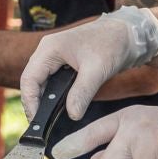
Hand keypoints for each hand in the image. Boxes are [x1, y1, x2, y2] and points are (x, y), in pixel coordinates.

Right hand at [19, 6, 157, 122]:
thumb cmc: (112, 43)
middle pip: (32, 82)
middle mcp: (48, 52)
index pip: (29, 79)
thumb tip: (72, 115)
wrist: (128, 33)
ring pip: (42, 83)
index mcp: (49, 48)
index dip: (30, 102)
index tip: (37, 121)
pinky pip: (53, 83)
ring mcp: (55, 57)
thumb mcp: (97, 70)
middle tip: (42, 125)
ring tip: (48, 120)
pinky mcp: (64, 64)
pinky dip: (54, 96)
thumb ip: (82, 93)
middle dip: (35, 103)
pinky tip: (60, 108)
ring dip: (45, 100)